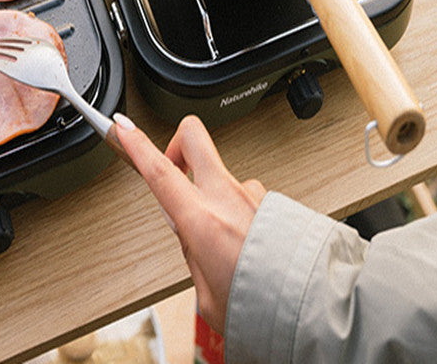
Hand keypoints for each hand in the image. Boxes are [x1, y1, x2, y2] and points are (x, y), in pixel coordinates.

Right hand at [114, 114, 265, 332]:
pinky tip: (243, 238)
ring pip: (218, 172)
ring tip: (218, 231)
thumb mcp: (206, 295)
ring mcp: (253, 195)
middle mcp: (228, 198)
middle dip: (176, 140)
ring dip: (210, 190)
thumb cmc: (264, 308)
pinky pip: (243, 194)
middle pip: (194, 136)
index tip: (123, 128)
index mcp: (203, 221)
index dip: (136, 145)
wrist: (314, 309)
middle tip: (171, 162)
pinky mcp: (272, 202)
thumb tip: (188, 234)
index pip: (160, 171)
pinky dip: (236, 210)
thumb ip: (192, 254)